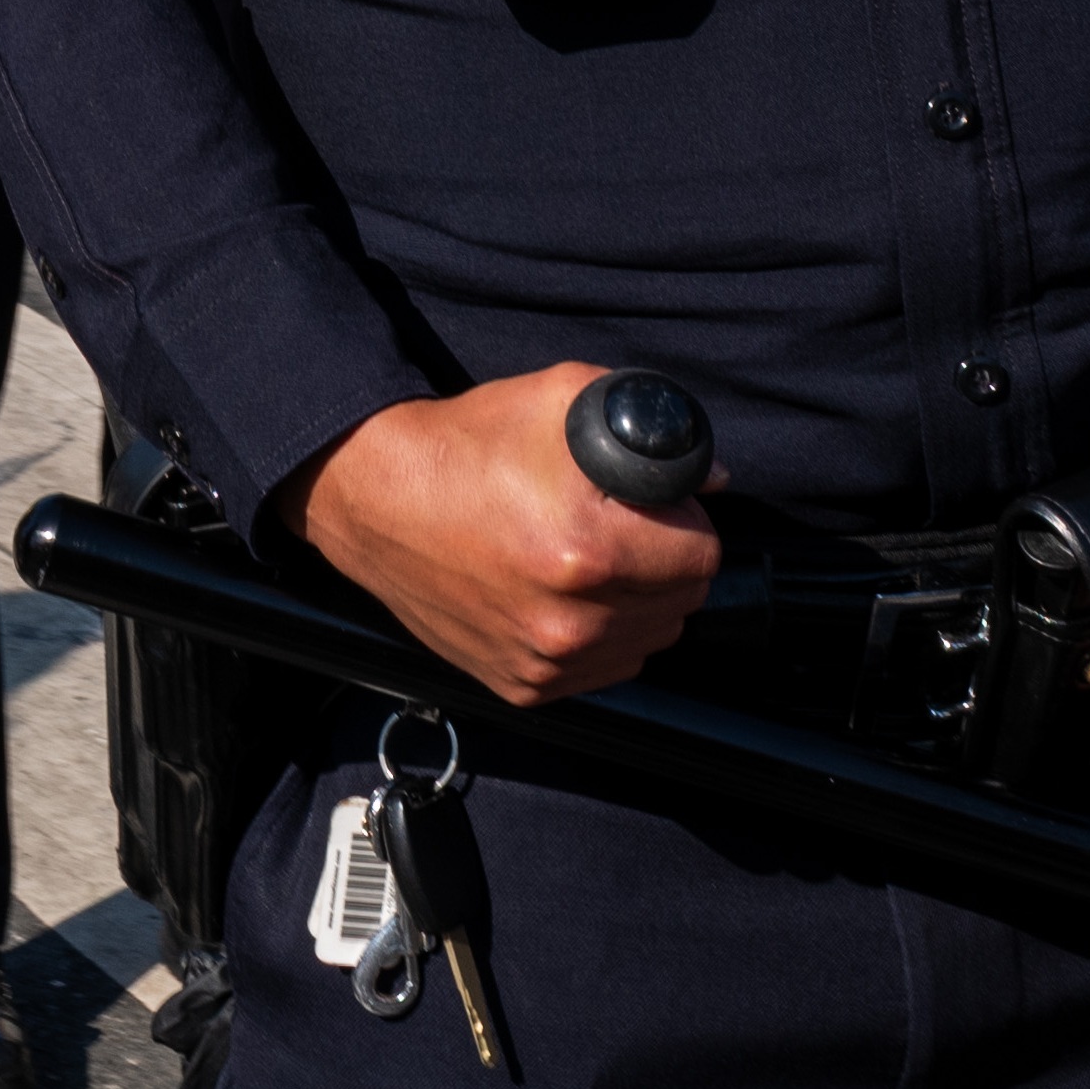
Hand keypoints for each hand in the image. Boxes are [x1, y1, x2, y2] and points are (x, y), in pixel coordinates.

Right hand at [283, 367, 723, 706]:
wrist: (377, 500)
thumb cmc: (469, 445)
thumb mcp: (565, 402)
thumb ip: (654, 434)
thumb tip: (711, 478)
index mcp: (589, 553)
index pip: (703, 557)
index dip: (686, 521)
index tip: (657, 505)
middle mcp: (570, 622)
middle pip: (682, 603)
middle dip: (667, 561)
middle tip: (624, 527)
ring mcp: (545, 662)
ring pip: (649, 640)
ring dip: (639, 602)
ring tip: (592, 560)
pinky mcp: (523, 686)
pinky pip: (604, 670)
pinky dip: (601, 636)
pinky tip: (565, 595)